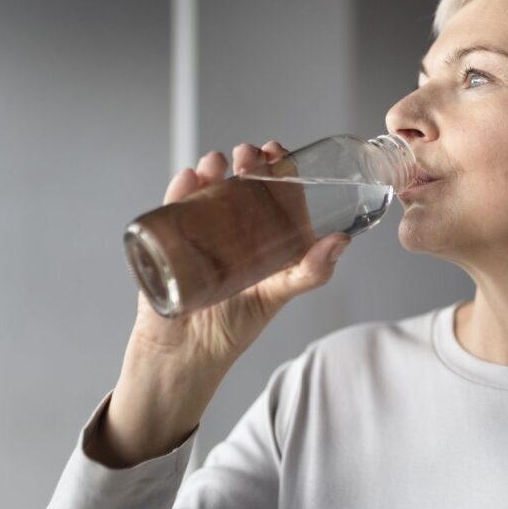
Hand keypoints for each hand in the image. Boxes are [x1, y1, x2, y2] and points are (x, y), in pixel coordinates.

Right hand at [130, 140, 350, 369]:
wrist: (187, 356)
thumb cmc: (235, 326)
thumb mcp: (279, 293)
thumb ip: (310, 271)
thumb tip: (341, 240)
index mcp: (261, 234)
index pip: (271, 190)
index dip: (275, 167)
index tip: (278, 152)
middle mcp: (230, 228)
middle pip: (239, 182)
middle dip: (245, 162)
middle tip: (248, 157)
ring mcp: (198, 232)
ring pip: (204, 188)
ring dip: (210, 168)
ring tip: (217, 164)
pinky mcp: (166, 242)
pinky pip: (171, 208)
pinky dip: (179, 189)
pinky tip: (188, 179)